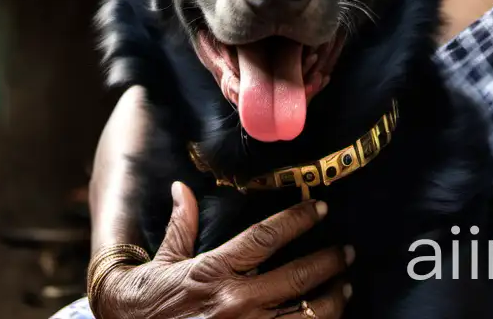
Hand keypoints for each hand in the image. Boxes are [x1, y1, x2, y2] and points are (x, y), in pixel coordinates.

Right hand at [91, 181, 351, 318]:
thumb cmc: (143, 306)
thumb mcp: (160, 265)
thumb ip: (180, 227)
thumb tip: (181, 187)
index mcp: (213, 271)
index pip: (267, 236)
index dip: (299, 218)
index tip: (321, 207)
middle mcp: (234, 302)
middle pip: (298, 276)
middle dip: (330, 262)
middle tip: (349, 251)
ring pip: (306, 315)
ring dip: (332, 300)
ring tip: (346, 288)